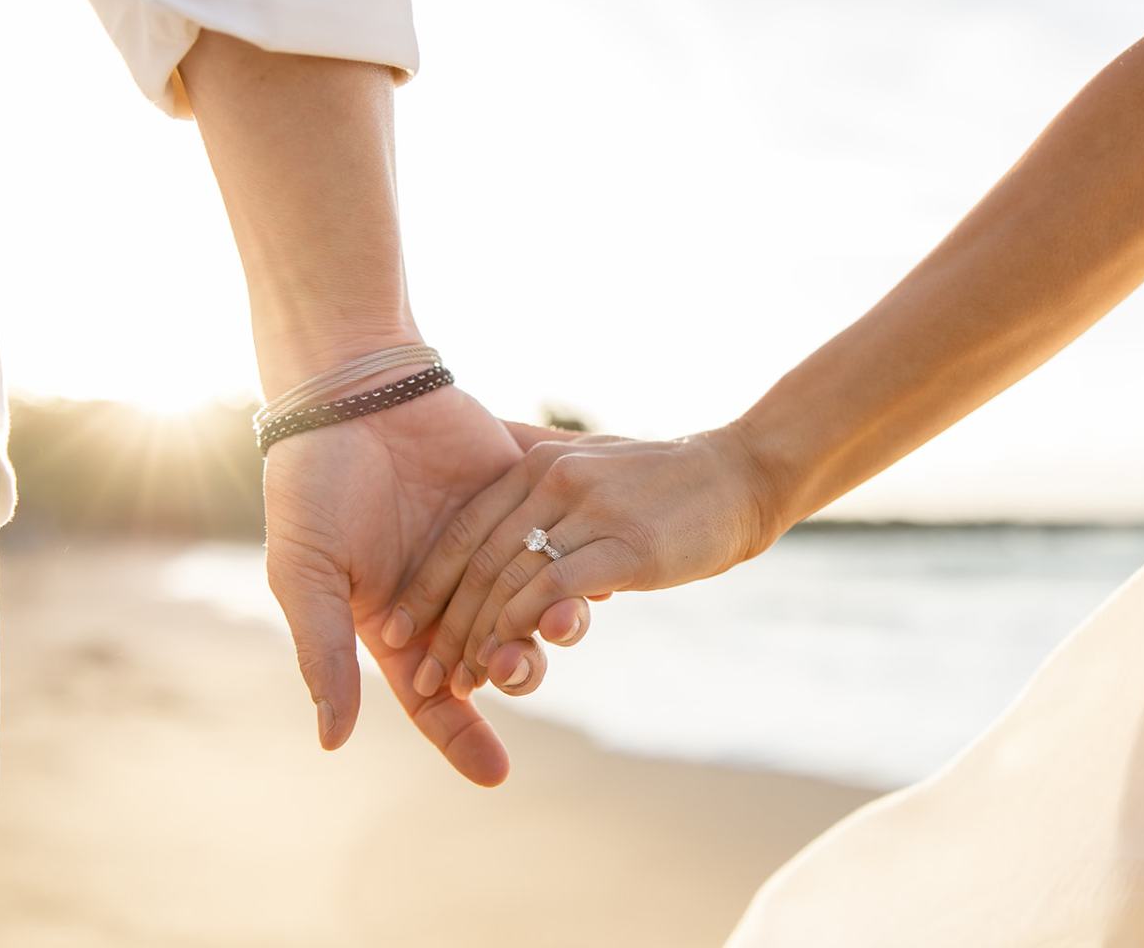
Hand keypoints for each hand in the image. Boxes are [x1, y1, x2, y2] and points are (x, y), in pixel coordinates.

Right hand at [262, 380, 582, 785]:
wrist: (350, 389)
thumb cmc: (312, 483)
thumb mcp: (306, 572)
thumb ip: (323, 652)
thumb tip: (334, 741)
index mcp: (394, 623)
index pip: (434, 698)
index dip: (462, 737)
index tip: (495, 773)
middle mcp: (446, 596)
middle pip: (494, 655)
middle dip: (515, 671)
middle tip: (525, 669)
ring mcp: (486, 548)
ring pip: (533, 604)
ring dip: (554, 621)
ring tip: (571, 623)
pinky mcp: (516, 500)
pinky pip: (554, 541)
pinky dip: (577, 562)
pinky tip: (600, 575)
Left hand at [390, 424, 780, 700]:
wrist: (742, 476)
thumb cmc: (665, 480)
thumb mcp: (592, 460)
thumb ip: (540, 470)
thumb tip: (489, 477)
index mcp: (538, 463)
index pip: (466, 529)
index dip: (429, 584)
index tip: (401, 627)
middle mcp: (554, 480)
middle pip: (479, 560)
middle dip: (445, 624)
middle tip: (424, 675)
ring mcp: (590, 510)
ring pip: (510, 579)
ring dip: (479, 638)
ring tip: (461, 682)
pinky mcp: (626, 544)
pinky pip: (554, 588)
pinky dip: (523, 626)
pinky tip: (509, 656)